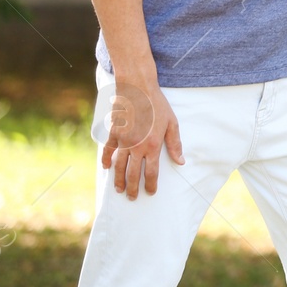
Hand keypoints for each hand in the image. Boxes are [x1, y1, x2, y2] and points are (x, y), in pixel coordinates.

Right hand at [101, 78, 184, 199]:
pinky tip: (106, 168)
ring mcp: (123, 141)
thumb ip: (175, 144)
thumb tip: (181, 162)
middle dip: (133, 188)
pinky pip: (108, 150)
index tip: (150, 193)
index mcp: (153, 146)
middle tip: (132, 198)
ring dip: (118, 180)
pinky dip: (106, 160)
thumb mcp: (172, 124)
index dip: (150, 185)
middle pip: (133, 173)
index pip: (151, 172)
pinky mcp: (113, 133)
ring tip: (119, 190)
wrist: (138, 89)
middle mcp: (136, 147)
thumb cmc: (158, 105)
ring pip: (119, 166)